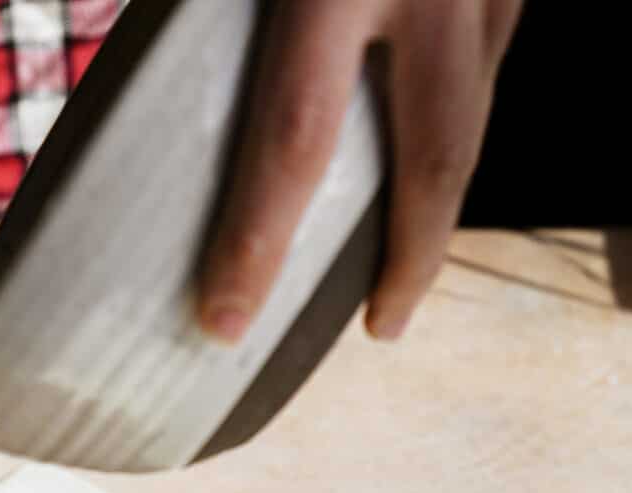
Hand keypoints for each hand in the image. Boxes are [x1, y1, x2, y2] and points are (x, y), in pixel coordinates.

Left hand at [199, 0, 522, 344]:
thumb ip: (222, 11)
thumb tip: (147, 78)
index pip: (298, 135)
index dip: (260, 241)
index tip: (226, 317)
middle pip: (435, 161)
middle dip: (411, 259)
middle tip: (386, 322)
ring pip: (473, 114)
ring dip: (438, 193)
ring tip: (406, 254)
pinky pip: (485, 56)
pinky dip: (454, 109)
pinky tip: (423, 139)